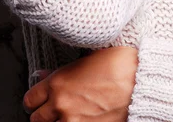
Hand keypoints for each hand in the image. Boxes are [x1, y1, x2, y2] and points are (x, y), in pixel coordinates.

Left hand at [23, 45, 138, 121]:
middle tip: (53, 108)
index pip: (30, 99)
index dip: (36, 98)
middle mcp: (61, 105)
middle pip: (35, 120)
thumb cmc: (119, 63)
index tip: (42, 97)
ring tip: (69, 114)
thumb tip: (43, 76)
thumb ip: (61, 71)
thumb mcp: (87, 58)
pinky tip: (83, 118)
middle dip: (43, 114)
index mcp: (58, 83)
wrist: (142, 80)